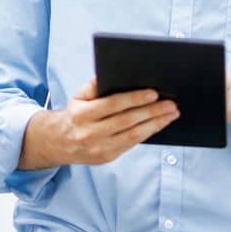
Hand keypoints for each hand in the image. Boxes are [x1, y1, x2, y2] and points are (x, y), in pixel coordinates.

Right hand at [20, 77, 179, 168]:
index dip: (134, 99)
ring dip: (156, 124)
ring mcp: (99, 148)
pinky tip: (160, 124)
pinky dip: (148, 133)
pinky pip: (132, 144)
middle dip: (152, 112)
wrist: (59, 143)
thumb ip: (94, 86)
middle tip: (171, 104)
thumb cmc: (75, 114)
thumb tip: (110, 73)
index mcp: (82, 115)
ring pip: (133, 136)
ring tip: (171, 114)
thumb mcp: (78, 97)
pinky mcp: (107, 157)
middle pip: (126, 121)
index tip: (154, 93)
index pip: (112, 105)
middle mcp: (90, 133)